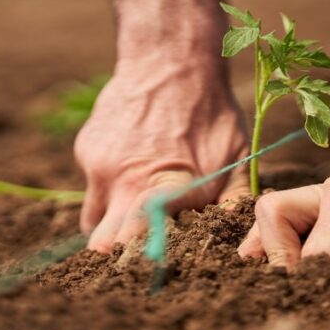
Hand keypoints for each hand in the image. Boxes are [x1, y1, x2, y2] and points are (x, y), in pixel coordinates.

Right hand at [75, 61, 249, 251]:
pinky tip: (132, 165)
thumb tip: (242, 240)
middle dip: (118, 254)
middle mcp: (127, 183)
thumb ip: (234, 199)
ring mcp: (101, 167)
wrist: (169, 58)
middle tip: (135, 256)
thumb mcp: (236, 155)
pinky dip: (110, 187)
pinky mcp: (87, 152)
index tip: (146, 270)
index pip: (140, 241)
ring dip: (111, 225)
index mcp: (167, 189)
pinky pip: (94, 186)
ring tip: (136, 212)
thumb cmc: (211, 111)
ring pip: (94, 220)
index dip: (139, 262)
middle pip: (103, 243)